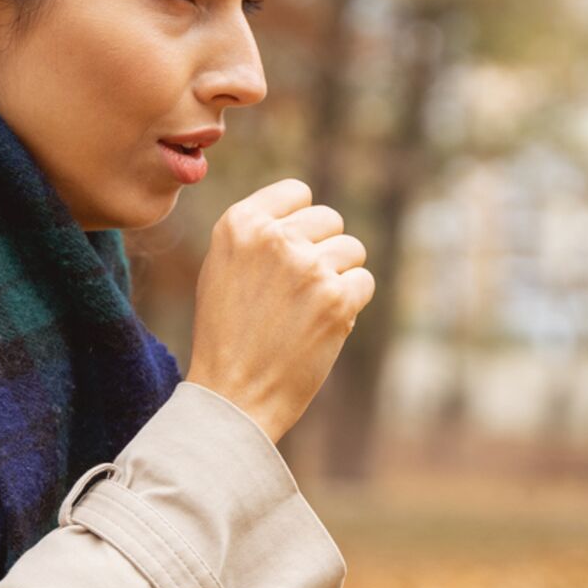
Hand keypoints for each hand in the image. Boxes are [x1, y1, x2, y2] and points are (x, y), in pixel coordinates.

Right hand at [185, 178, 375, 444]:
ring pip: (352, 249)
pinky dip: (351, 304)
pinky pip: (364, 282)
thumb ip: (258, 233)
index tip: (289, 253)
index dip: (300, 223)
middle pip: (330, 218)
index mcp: (240, 223)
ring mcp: (307, 266)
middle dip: (323, 250)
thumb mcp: (223, 267)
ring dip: (340, 277)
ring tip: (307, 310)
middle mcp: (274, 237)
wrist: (234, 395)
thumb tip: (304, 214)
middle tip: (298, 291)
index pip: (297, 192)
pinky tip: (322, 325)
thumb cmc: (227, 335)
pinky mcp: (336, 298)